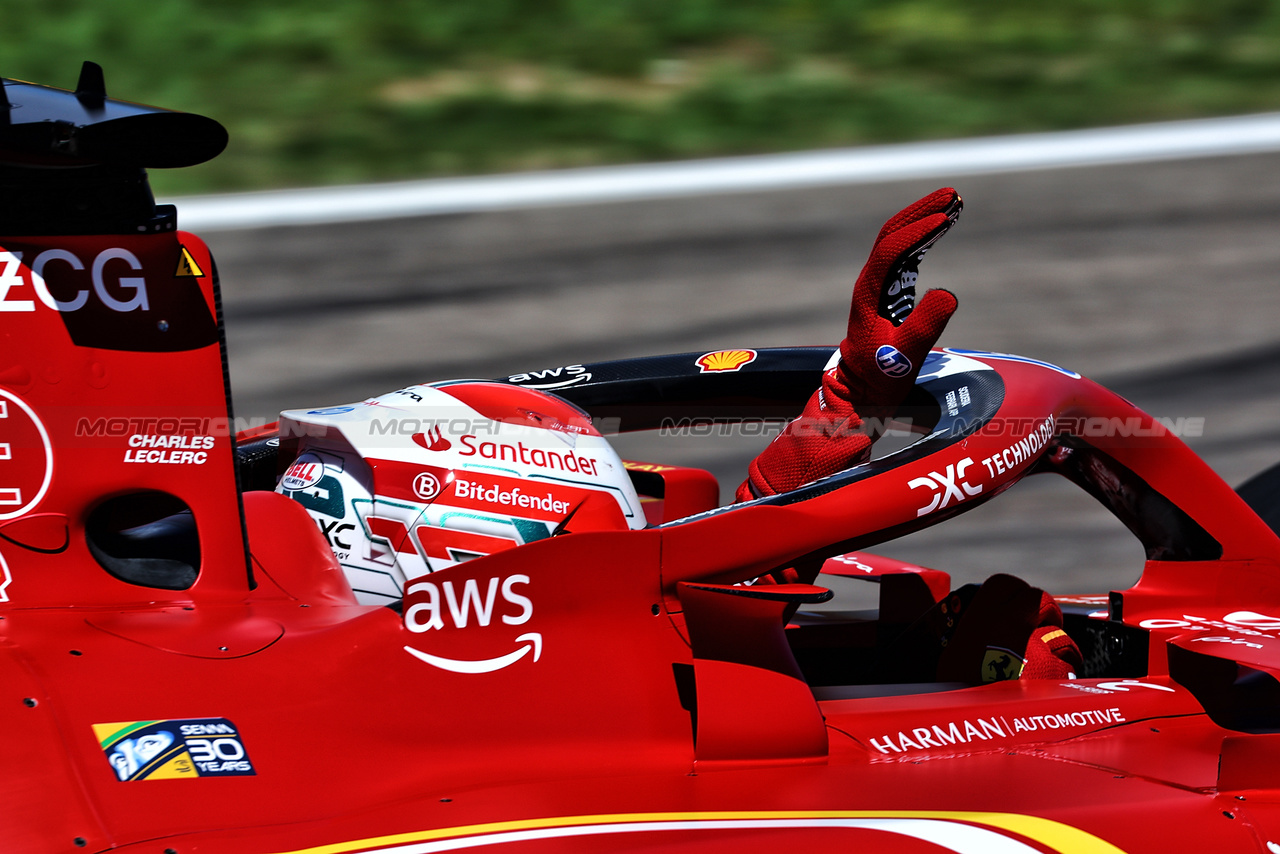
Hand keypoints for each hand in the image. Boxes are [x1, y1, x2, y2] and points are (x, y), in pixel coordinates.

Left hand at [736, 188, 960, 499]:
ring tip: (956, 202)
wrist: (862, 391)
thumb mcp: (905, 356)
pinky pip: (906, 252)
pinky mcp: (890, 289)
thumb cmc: (880, 378)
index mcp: (869, 294)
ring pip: (898, 239)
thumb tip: (948, 293)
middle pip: (892, 234)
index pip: (891, 251)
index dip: (917, 232)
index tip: (946, 219)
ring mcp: (879, 284)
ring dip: (924, 217)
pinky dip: (925, 235)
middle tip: (954, 194)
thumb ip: (925, 327)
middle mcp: (871, 283)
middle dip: (922, 211)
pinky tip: (946, 225)